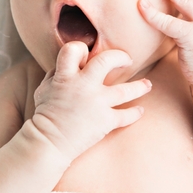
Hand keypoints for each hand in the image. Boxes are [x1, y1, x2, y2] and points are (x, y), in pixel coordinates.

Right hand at [30, 42, 152, 161]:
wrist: (48, 143)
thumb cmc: (44, 114)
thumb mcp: (44, 88)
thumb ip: (58, 73)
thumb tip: (72, 63)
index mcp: (65, 76)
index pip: (74, 49)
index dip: (81, 49)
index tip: (88, 54)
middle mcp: (83, 86)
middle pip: (106, 61)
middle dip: (120, 57)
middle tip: (127, 60)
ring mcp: (96, 103)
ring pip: (125, 90)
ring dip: (140, 86)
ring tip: (148, 85)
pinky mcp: (105, 121)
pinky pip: (125, 116)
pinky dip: (135, 113)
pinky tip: (140, 111)